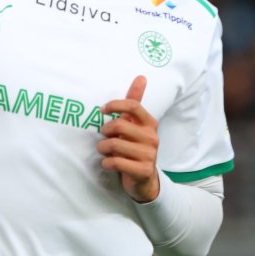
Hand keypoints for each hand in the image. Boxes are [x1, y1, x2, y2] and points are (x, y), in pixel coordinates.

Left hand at [98, 76, 159, 202]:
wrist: (144, 179)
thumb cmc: (135, 147)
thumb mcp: (136, 125)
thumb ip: (135, 102)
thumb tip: (141, 76)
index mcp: (150, 123)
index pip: (132, 106)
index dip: (114, 105)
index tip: (102, 111)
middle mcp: (152, 137)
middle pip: (118, 125)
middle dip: (104, 131)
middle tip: (103, 136)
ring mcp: (149, 155)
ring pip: (114, 145)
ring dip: (103, 148)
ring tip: (104, 150)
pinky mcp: (142, 170)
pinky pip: (116, 162)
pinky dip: (107, 163)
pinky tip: (108, 163)